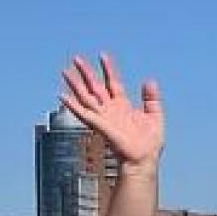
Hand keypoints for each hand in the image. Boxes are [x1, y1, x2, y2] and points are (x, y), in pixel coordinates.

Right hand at [59, 53, 162, 169]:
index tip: (102, 55)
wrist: (143, 160)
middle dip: (86, 72)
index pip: (112, 82)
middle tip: (76, 58)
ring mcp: (103, 117)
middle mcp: (110, 110)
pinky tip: (62, 96)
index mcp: (122, 106)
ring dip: (75, 84)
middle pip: (95, 86)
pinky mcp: (99, 125)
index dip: (108, 69)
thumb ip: (151, 98)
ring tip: (65, 71)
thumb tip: (149, 80)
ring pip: (85, 96)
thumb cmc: (149, 143)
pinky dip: (72, 105)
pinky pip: (83, 113)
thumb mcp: (154, 115)